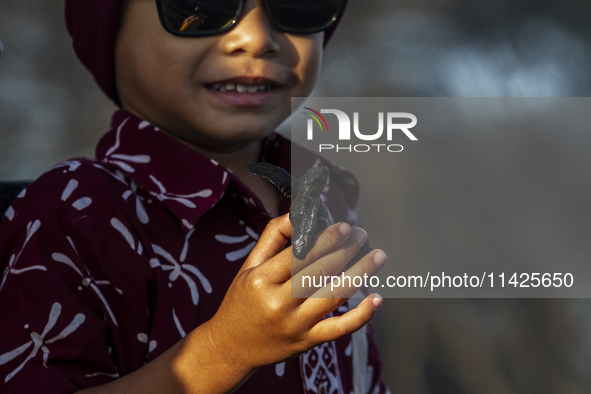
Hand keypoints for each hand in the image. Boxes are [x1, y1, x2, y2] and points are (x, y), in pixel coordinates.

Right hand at [206, 214, 385, 371]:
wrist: (231, 348)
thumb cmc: (242, 300)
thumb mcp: (249, 266)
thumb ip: (273, 237)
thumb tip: (299, 214)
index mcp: (261, 280)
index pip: (299, 255)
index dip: (325, 239)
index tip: (345, 226)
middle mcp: (278, 304)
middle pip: (319, 273)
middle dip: (346, 250)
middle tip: (362, 234)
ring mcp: (294, 325)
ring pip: (334, 296)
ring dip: (360, 274)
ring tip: (377, 256)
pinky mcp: (307, 342)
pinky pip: (339, 329)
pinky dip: (361, 315)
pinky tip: (377, 299)